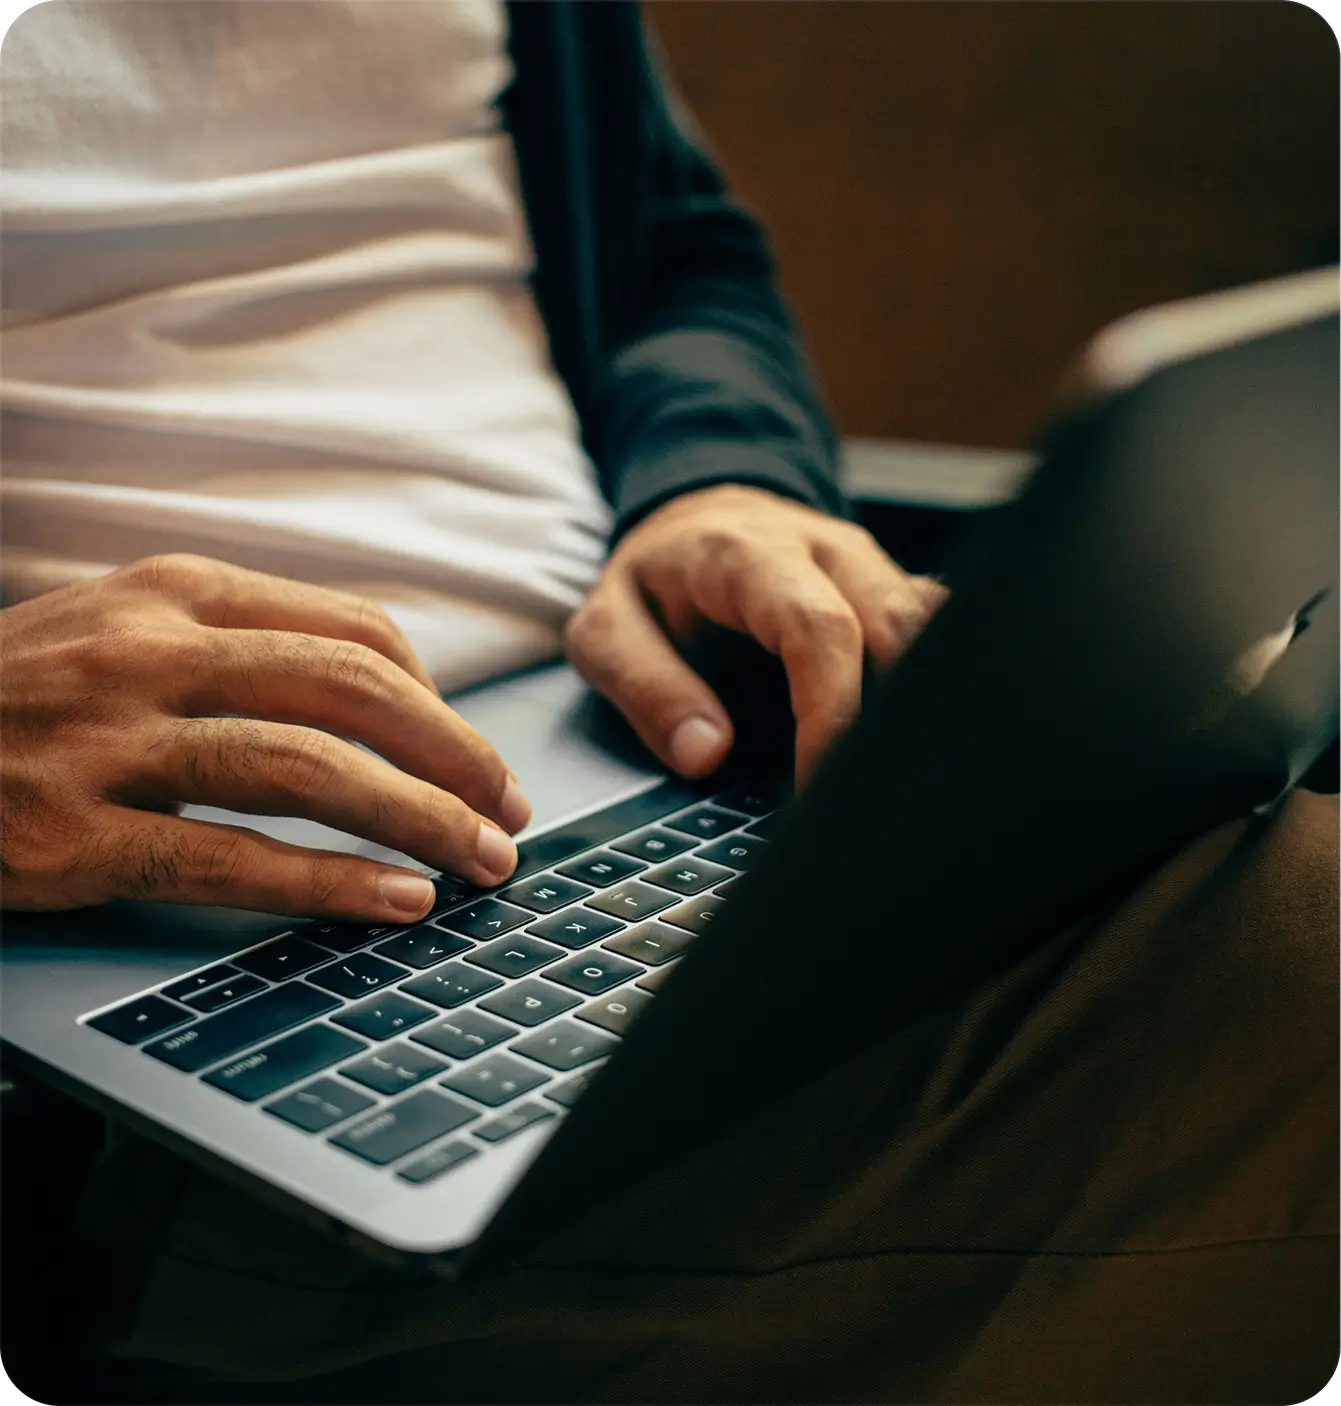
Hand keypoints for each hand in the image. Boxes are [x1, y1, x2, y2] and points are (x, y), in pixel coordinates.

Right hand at [0, 555, 530, 918]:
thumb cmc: (21, 695)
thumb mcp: (127, 630)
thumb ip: (243, 646)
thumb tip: (384, 699)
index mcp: (176, 591)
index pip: (355, 630)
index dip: (440, 701)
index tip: (478, 756)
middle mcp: (149, 649)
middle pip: (352, 692)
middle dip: (454, 759)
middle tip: (509, 814)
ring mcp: (105, 739)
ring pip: (306, 767)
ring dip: (416, 819)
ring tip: (479, 863)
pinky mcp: (67, 835)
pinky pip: (228, 860)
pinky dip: (329, 882)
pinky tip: (393, 902)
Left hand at [565, 485, 946, 781]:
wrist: (694, 518)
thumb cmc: (654, 580)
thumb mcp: (605, 629)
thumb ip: (646, 688)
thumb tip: (707, 753)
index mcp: (751, 554)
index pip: (820, 629)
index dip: (832, 711)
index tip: (818, 783)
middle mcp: (827, 550)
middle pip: (901, 627)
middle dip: (892, 720)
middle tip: (864, 800)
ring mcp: (871, 567)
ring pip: (935, 629)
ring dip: (922, 705)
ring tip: (894, 781)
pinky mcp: (893, 589)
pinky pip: (939, 632)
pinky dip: (933, 688)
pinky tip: (910, 745)